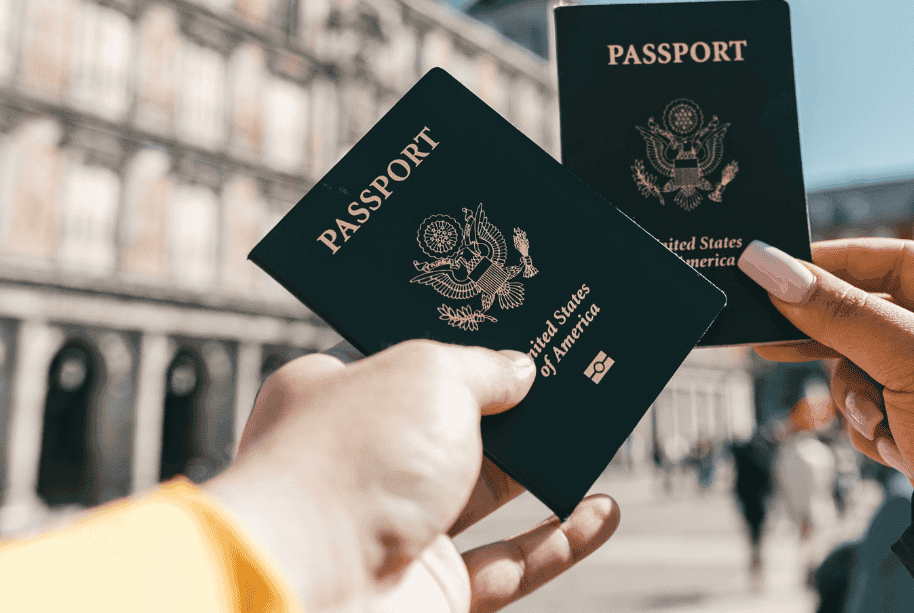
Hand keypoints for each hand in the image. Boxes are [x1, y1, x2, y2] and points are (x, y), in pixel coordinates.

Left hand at [204, 340, 619, 612]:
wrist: (310, 590)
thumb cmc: (350, 462)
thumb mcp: (428, 375)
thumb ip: (482, 367)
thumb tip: (520, 370)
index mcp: (334, 397)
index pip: (399, 359)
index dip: (456, 342)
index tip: (510, 326)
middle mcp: (360, 463)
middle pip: (450, 426)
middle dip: (509, 406)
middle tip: (566, 376)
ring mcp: (394, 530)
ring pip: (483, 494)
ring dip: (541, 470)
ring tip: (593, 435)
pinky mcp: (429, 590)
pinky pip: (508, 565)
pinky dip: (559, 542)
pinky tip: (603, 512)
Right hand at [738, 238, 913, 481]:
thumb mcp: (910, 358)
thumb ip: (837, 312)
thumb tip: (766, 264)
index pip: (898, 263)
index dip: (840, 263)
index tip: (783, 269)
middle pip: (871, 321)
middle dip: (831, 341)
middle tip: (771, 340)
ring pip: (863, 371)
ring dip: (858, 399)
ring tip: (878, 421)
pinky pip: (873, 413)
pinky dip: (874, 429)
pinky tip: (898, 448)